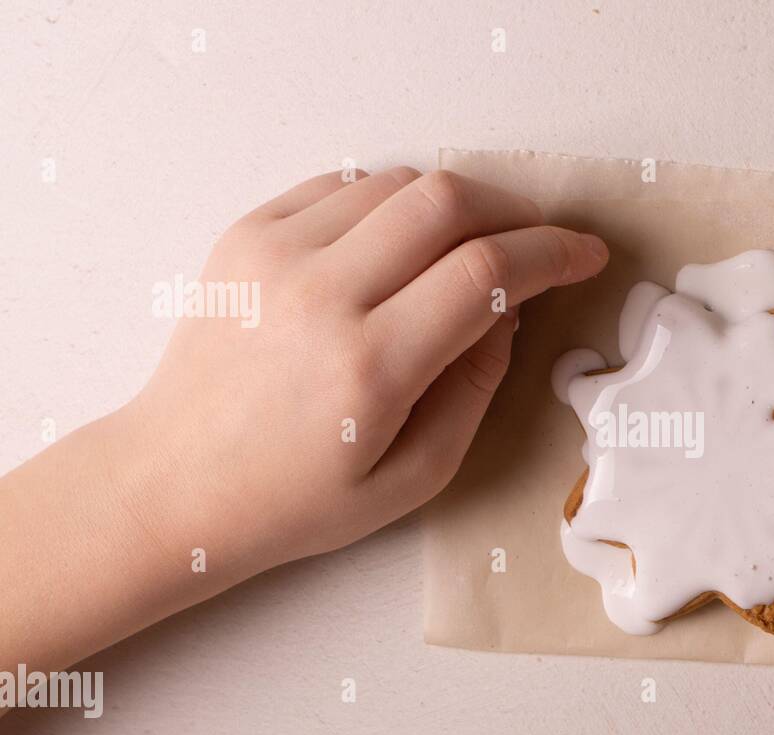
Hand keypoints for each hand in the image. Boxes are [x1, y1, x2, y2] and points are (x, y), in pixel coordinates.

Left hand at [0, 168, 607, 669]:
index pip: (486, 269)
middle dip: (513, 209)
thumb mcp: (414, 476)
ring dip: (454, 202)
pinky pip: (340, 185)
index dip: (552, 252)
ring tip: (473, 243)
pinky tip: (403, 240)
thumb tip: (507, 313)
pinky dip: (390, 201)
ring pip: (395, 183)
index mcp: (371, 365)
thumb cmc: (297, 499)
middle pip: (446, 200)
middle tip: (537, 238)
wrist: (174, 482)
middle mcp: (323, 295)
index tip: (585, 254)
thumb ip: (475, 389)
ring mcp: (275, 255)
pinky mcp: (246, 237)